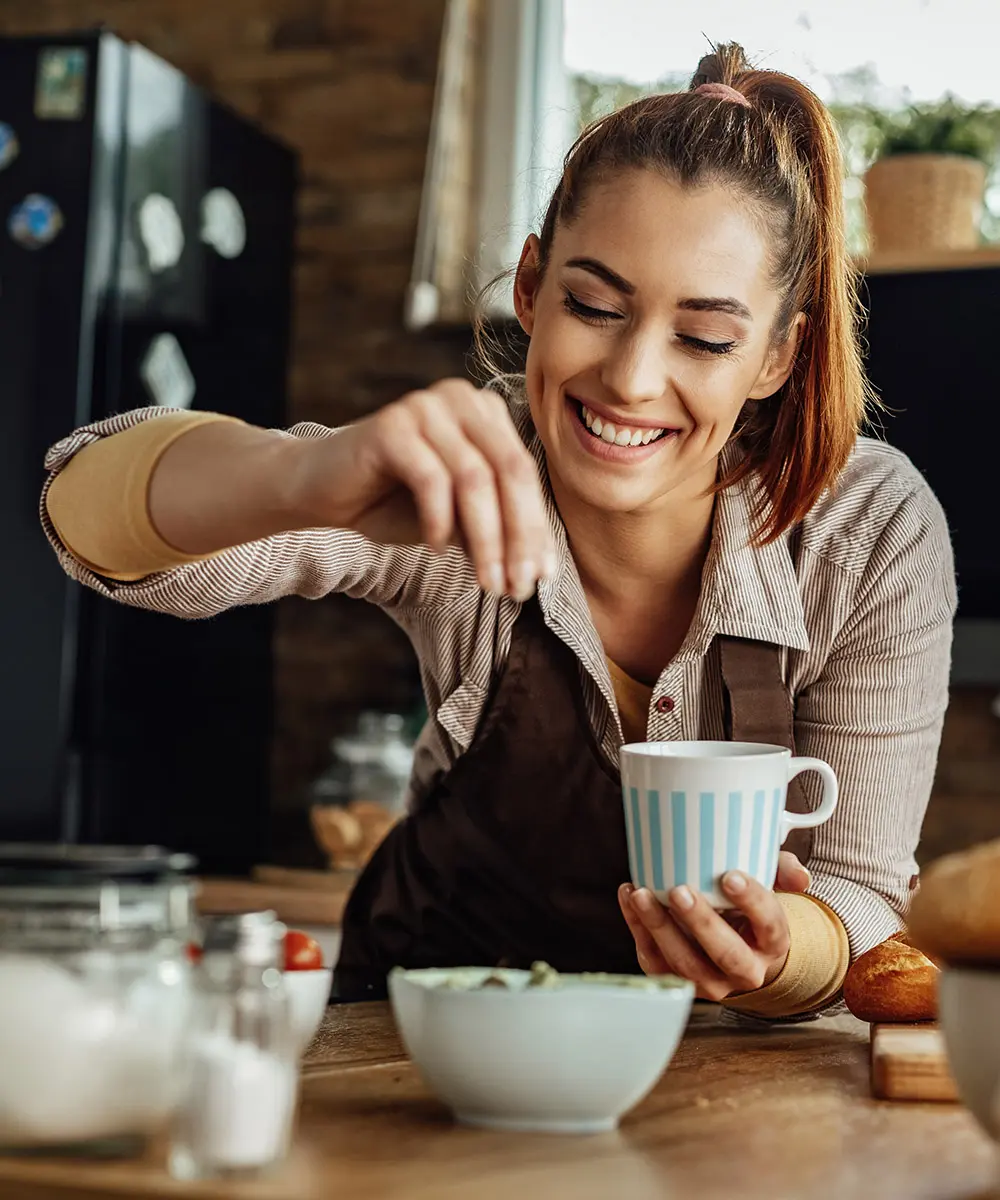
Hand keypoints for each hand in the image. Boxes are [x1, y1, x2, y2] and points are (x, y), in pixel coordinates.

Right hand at [296, 378, 554, 599]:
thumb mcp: (456, 520)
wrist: (321, 490)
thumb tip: (538, 570)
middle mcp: (460, 399)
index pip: (524, 473)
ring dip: (486, 538)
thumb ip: (494, 531)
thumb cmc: (393, 503)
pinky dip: (439, 521)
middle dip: (519, 536)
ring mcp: (425, 407)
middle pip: (509, 472)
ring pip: (475, 478)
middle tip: (518, 586)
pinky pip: (431, 479)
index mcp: (485, 413)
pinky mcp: (392, 425)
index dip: (536, 528)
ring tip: (487, 581)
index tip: (541, 578)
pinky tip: (435, 547)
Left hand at [618, 853, 810, 1000]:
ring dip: (660, 928)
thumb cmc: (750, 910)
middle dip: (700, 922)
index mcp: (772, 942)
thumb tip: (798, 875)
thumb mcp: (771, 886)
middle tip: (679, 889)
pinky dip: (638, 930)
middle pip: (726, 953)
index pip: (769, 923)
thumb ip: (782, 871)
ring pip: (686, 964)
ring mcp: (711, 982)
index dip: (751, 901)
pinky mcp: (679, 981)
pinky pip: (656, 962)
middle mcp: (746, 970)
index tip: (730, 876)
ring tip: (641, 893)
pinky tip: (629, 896)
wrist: (739, 949)